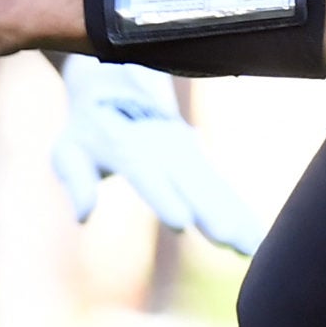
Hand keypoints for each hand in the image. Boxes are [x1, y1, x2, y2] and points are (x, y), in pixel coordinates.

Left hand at [51, 56, 264, 255]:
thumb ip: (76, 179)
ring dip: (234, 215)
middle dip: (210, 212)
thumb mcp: (69, 148)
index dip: (164, 197)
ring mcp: (185, 151)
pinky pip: (221, 185)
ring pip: (212, 185)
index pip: (145, 173)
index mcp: (125, 145)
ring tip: (253, 246)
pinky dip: (239, 209)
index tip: (182, 223)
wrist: (118, 80)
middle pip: (188, 182)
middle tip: (230, 241)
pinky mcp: (198, 158)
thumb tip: (82, 215)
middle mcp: (161, 147)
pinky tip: (256, 235)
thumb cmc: (88, 126)